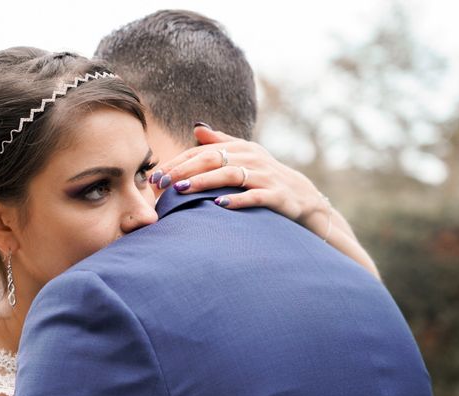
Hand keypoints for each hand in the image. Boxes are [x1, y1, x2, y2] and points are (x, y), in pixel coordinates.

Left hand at [150, 125, 328, 230]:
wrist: (302, 196)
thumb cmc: (265, 176)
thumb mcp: (245, 155)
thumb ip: (221, 141)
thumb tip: (197, 127)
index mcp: (240, 148)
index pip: (202, 152)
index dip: (177, 162)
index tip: (155, 175)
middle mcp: (251, 158)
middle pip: (212, 160)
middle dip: (183, 171)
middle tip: (161, 183)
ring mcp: (264, 176)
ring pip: (229, 175)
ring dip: (203, 182)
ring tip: (181, 190)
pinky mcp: (276, 195)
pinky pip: (255, 196)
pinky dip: (237, 200)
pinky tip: (219, 204)